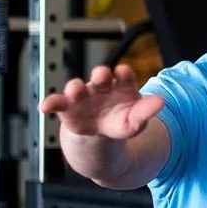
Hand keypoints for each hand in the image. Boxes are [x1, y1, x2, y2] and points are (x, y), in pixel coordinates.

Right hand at [39, 63, 163, 140]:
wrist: (100, 136)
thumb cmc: (120, 121)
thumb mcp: (135, 121)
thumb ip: (146, 111)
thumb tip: (161, 101)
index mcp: (120, 86)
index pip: (123, 75)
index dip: (123, 73)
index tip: (123, 72)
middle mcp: (100, 87)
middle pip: (100, 76)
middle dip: (100, 74)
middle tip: (101, 75)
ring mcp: (83, 96)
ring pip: (77, 87)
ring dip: (75, 87)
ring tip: (75, 89)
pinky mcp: (67, 108)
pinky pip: (57, 102)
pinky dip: (50, 102)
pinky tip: (45, 106)